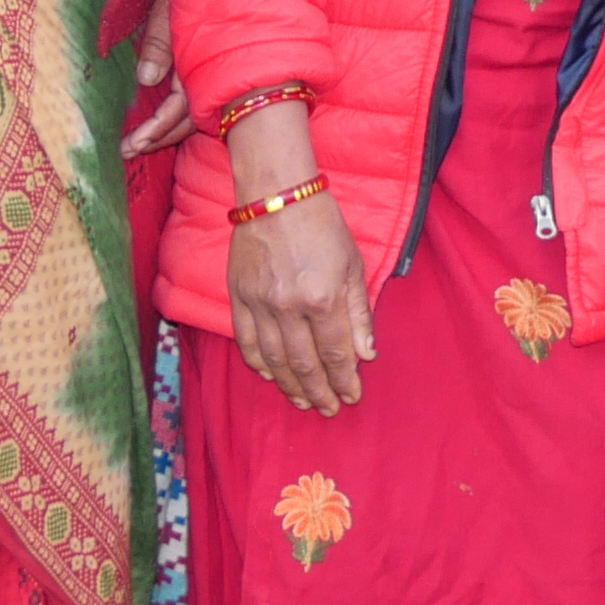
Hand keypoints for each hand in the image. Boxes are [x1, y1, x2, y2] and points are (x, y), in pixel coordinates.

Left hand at [121, 0, 191, 158]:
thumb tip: (147, 79)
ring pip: (190, 117)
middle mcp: (206, 75)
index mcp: (196, 63)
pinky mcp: (203, 74)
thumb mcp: (170, 11)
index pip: (178, 106)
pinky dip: (173, 121)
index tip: (135, 143)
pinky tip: (159, 129)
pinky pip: (191, 106)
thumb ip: (159, 44)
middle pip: (185, 120)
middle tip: (128, 152)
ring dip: (164, 134)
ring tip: (137, 147)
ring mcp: (207, 76)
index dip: (158, 127)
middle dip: (157, 139)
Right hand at [227, 93, 370, 411]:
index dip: (345, 380)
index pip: (336, 352)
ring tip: (303, 402)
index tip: (351, 397)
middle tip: (328, 409)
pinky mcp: (239, 297)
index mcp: (322, 297)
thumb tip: (366, 355)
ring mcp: (260, 303)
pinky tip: (271, 377)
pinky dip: (259, 364)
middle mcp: (289, 306)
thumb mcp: (353, 265)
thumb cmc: (322, 225)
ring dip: (290, 386)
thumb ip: (358, 313)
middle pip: (305, 363)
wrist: (276, 195)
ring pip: (274, 360)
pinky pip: (247, 342)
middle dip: (319, 391)